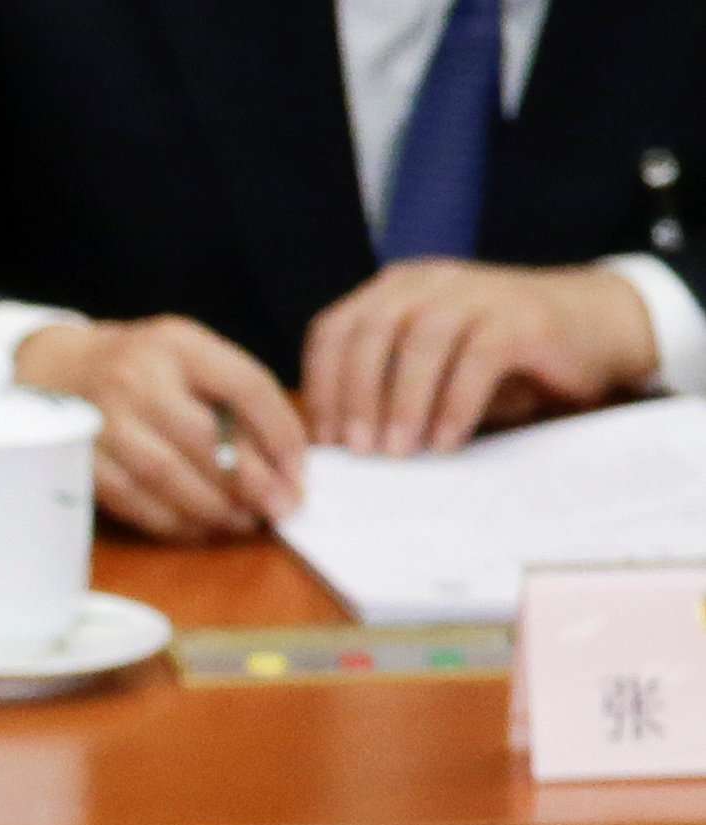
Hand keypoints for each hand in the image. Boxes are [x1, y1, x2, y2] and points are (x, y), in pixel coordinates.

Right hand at [14, 314, 308, 541]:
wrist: (52, 368)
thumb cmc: (138, 368)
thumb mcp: (186, 357)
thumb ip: (230, 396)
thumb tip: (281, 463)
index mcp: (177, 344)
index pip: (245, 386)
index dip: (281, 435)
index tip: (298, 473)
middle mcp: (136, 377)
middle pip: (205, 438)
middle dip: (250, 482)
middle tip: (278, 510)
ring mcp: (101, 419)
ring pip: (167, 475)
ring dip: (212, 507)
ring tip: (241, 523)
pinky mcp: (78, 458)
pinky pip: (131, 498)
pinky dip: (170, 520)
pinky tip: (196, 529)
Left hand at [301, 260, 660, 456]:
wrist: (594, 327)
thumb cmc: (499, 360)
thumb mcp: (429, 370)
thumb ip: (385, 388)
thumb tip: (334, 444)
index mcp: (396, 290)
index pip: (335, 330)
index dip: (322, 387)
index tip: (325, 441)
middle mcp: (431, 282)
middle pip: (370, 333)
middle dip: (357, 397)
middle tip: (359, 451)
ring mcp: (478, 291)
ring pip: (420, 341)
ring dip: (403, 403)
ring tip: (399, 452)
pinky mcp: (521, 315)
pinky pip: (477, 358)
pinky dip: (454, 405)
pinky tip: (445, 443)